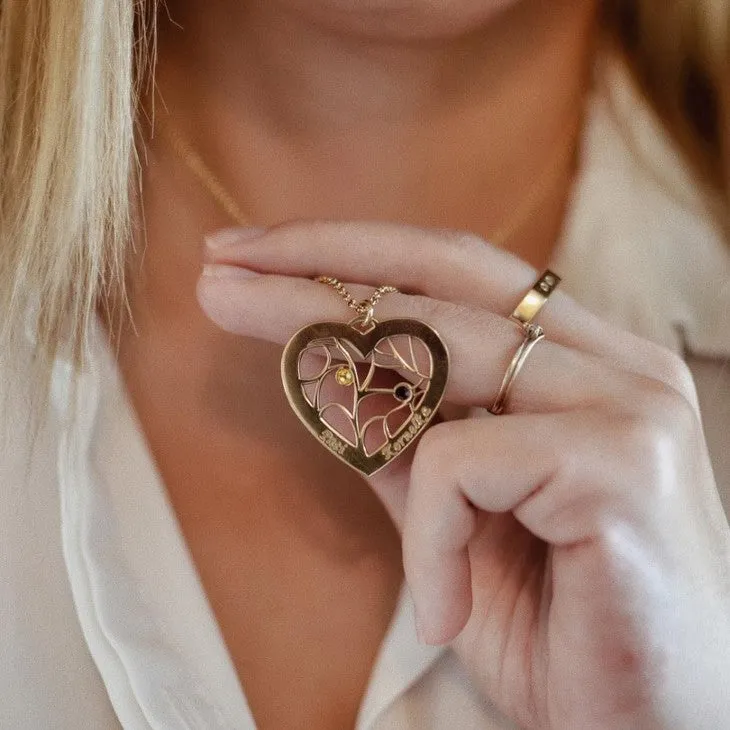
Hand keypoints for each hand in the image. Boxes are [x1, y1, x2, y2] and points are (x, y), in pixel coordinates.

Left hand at [197, 220, 729, 729]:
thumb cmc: (563, 625)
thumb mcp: (458, 521)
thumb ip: (403, 441)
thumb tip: (321, 372)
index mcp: (585, 364)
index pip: (456, 272)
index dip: (352, 253)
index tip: (255, 259)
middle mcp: (616, 365)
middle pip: (442, 279)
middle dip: (315, 268)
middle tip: (221, 268)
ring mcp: (628, 407)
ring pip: (442, 347)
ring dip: (324, 346)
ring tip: (236, 324)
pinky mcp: (622, 467)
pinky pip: (461, 465)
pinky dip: (427, 534)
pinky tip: (442, 604)